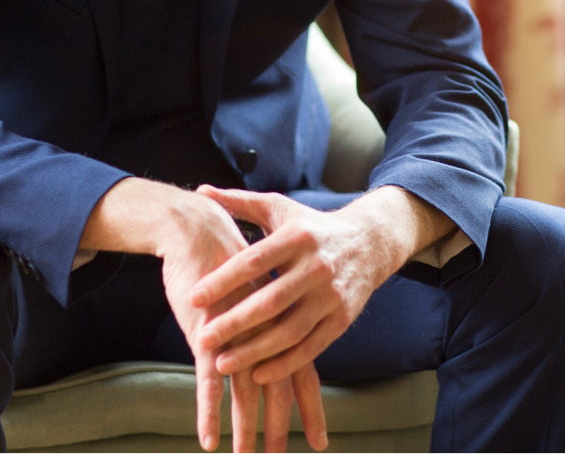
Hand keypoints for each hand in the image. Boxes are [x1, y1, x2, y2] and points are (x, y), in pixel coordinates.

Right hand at [79, 179, 326, 451]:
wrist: (199, 227)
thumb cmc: (227, 255)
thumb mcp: (258, 288)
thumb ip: (269, 312)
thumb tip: (275, 337)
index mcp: (282, 320)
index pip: (302, 371)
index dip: (311, 408)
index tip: (319, 441)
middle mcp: (266, 330)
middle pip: (279, 389)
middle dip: (278, 429)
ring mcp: (237, 334)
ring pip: (245, 393)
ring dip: (244, 430)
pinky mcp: (206, 334)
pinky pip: (208, 383)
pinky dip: (208, 414)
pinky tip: (208, 441)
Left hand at [189, 186, 454, 385]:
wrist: (369, 243)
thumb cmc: (311, 226)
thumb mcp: (279, 208)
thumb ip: (240, 202)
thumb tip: (202, 191)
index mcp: (298, 236)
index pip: (255, 261)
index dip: (223, 280)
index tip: (194, 298)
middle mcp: (317, 266)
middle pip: (271, 301)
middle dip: (235, 323)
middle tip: (203, 339)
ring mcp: (332, 295)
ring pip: (290, 330)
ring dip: (255, 351)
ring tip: (222, 364)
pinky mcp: (343, 319)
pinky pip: (311, 347)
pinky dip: (284, 364)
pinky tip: (257, 374)